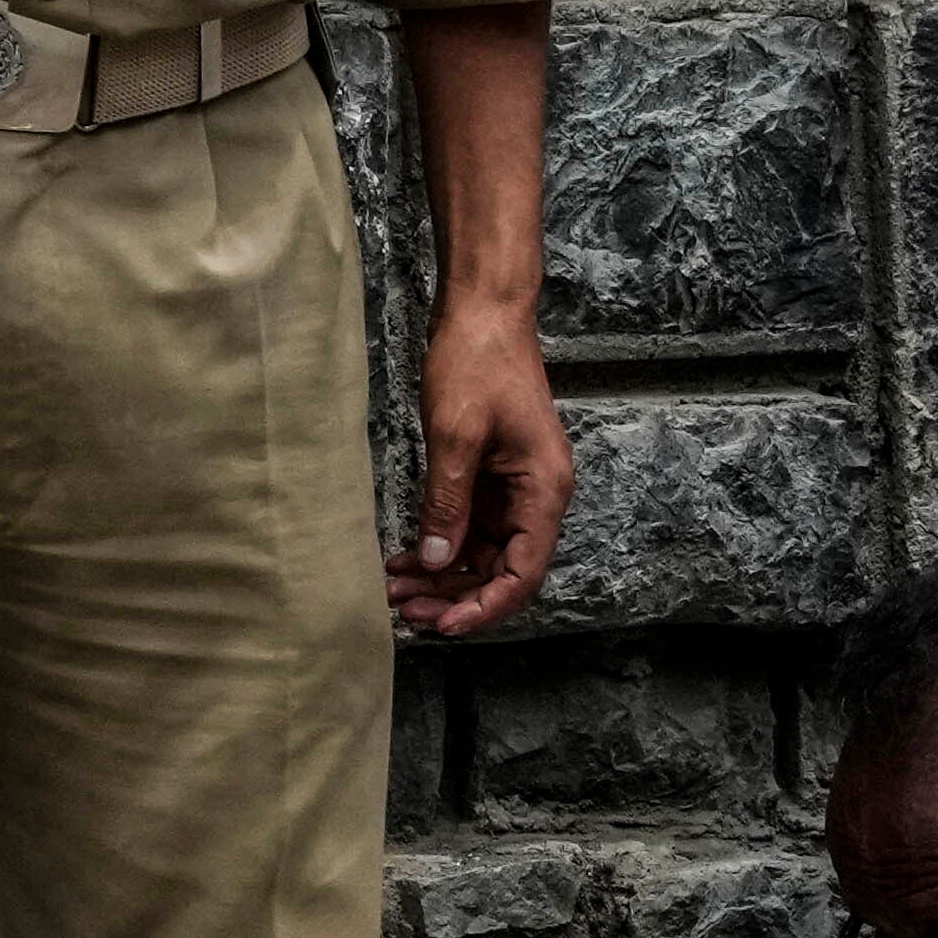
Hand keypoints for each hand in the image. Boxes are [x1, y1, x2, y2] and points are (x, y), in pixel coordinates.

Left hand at [391, 291, 569, 635]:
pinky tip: (402, 558)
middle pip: (502, 570)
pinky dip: (437, 545)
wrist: (484, 312)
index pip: (523, 573)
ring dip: (441, 575)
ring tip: (394, 591)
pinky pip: (468, 527)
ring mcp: (514, 487)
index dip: (485, 606)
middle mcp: (536, 495)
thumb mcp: (455, 435)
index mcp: (543, 490)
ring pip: (482, 553)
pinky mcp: (491, 476)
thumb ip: (447, 503)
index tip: (444, 625)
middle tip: (405, 611)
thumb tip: (437, 560)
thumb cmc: (478, 362)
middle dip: (454, 595)